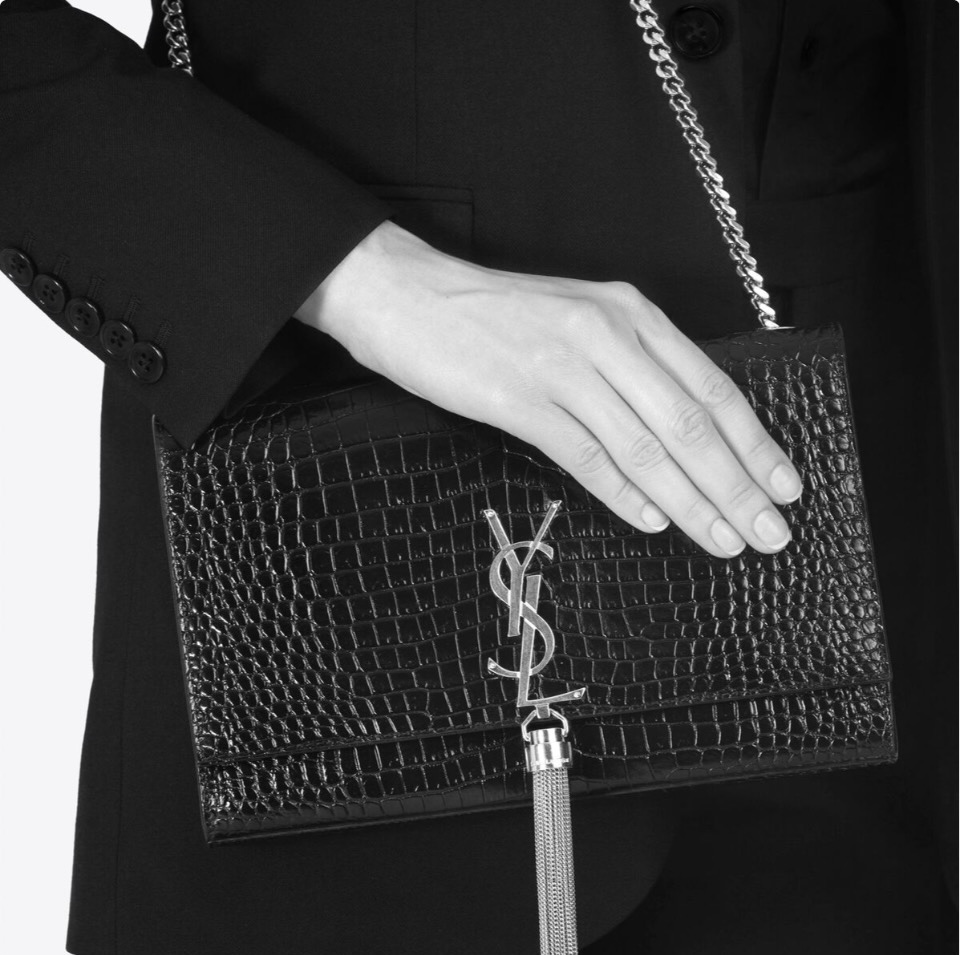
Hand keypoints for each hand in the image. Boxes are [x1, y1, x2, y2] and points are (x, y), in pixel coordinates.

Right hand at [294, 220, 801, 557]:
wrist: (410, 295)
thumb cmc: (497, 314)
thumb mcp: (580, 322)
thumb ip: (631, 369)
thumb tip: (680, 439)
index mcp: (631, 314)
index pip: (712, 388)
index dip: (755, 444)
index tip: (786, 487)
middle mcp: (608, 336)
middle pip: (689, 423)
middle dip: (737, 485)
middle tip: (771, 534)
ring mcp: (564, 367)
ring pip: (645, 446)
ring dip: (692, 501)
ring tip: (725, 541)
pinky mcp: (519, 399)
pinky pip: (584, 456)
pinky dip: (623, 493)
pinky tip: (653, 522)